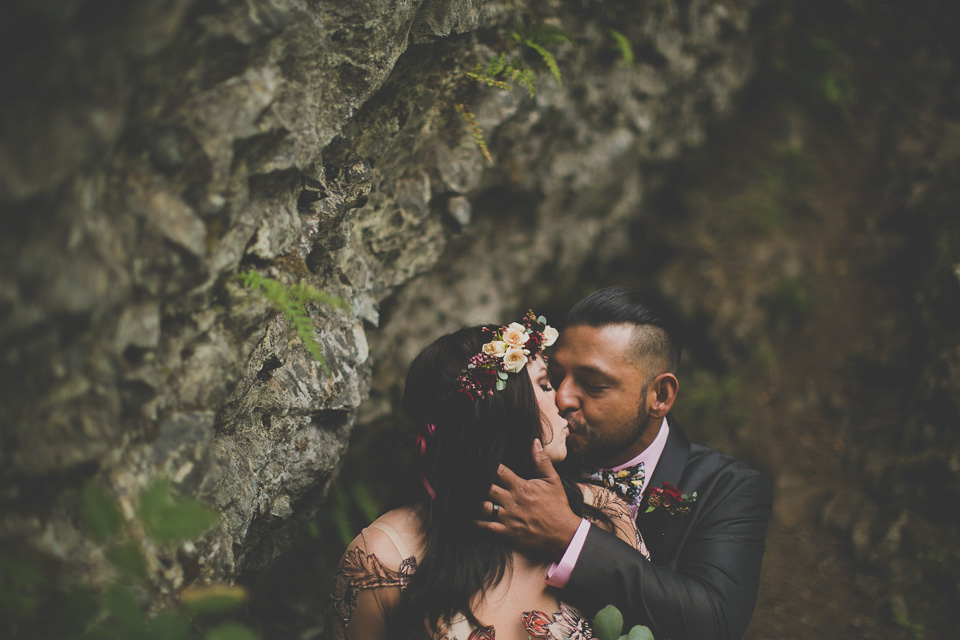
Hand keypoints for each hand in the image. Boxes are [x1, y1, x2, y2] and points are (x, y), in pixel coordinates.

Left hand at [475, 439, 581, 558]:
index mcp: (520, 486)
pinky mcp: (507, 533)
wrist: (563, 533)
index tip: (477, 461)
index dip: (486, 466)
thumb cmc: (557, 506)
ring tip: (462, 497)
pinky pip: (485, 527)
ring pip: (482, 507)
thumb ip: (541, 461)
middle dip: (475, 483)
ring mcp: (508, 517)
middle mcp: (511, 501)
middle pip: (485, 487)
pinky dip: (474, 523)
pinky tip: (466, 518)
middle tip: (464, 479)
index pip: (498, 471)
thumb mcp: (552, 480)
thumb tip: (534, 441)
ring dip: (472, 502)